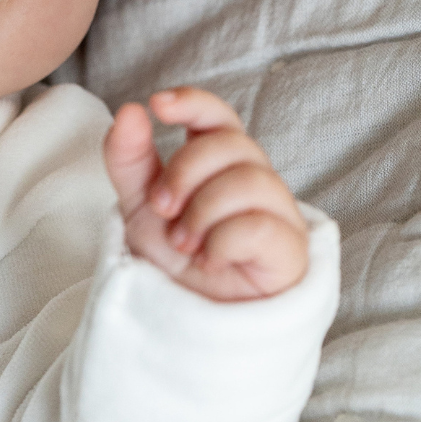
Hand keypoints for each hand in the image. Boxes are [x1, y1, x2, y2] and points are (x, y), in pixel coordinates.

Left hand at [103, 88, 308, 301]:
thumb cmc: (175, 259)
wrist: (190, 318)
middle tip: (162, 209)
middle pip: (231, 144)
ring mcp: (277, 213)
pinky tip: (209, 260)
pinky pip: (260, 226)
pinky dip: (222, 242)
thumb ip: (129, 160)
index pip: (219, 117)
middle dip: (185, 172)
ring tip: (184, 245)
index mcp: (219, 165)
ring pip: (250, 181)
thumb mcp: (139, 206)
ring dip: (202, 212)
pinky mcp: (290, 251)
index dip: (194, 103)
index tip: (158, 105)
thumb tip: (131, 110)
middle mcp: (253, 180)